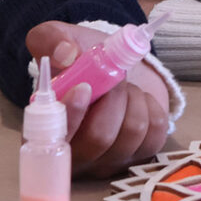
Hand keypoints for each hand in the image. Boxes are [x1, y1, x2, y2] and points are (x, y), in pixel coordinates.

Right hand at [24, 21, 171, 178]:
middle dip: (112, 99)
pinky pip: (155, 132)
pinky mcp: (140, 154)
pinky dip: (152, 108)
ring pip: (132, 132)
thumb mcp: (61, 42)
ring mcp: (109, 160)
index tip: (84, 87)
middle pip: (99, 138)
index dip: (72, 116)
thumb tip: (64, 53)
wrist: (116, 70)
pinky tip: (140, 101)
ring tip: (124, 89)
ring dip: (133, 99)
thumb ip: (51, 39)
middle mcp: (75, 156)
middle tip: (115, 78)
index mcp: (45, 134)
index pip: (56, 140)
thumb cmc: (83, 62)